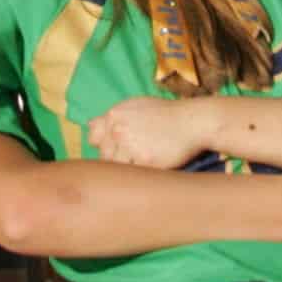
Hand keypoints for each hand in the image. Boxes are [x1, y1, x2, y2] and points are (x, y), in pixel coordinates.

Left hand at [88, 97, 211, 169]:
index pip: (94, 138)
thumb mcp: (136, 106)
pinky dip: (138, 175)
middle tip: (134, 160)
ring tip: (143, 164)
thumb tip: (89, 125)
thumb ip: (113, 117)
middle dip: (116, 160)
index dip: (107, 146)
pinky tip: (150, 168)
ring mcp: (129, 144)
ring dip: (126, 169)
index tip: (119, 150)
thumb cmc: (167, 114)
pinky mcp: (143, 160)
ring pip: (115, 167)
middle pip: (103, 155)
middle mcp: (118, 128)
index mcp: (114, 114)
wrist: (193, 121)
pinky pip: (131, 174)